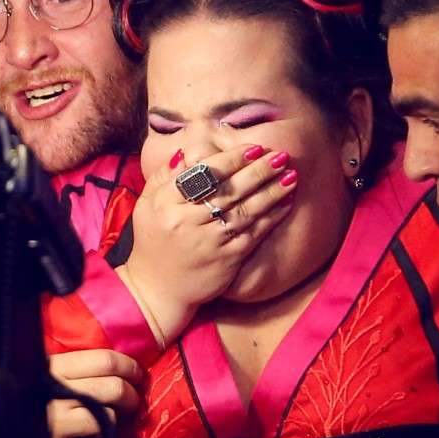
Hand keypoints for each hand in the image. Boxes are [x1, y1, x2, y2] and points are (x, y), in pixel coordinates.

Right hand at [47, 349, 141, 437]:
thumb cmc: (19, 398)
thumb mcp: (39, 373)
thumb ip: (69, 368)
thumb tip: (113, 363)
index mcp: (53, 368)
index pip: (104, 359)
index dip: (128, 366)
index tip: (137, 374)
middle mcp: (54, 394)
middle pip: (113, 388)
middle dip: (130, 396)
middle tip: (131, 402)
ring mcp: (54, 425)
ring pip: (107, 419)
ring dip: (110, 424)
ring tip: (101, 425)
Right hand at [121, 144, 297, 344]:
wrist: (156, 290)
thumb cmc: (153, 241)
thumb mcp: (147, 205)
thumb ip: (164, 176)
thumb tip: (187, 152)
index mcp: (165, 204)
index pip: (202, 175)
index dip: (230, 159)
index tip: (252, 147)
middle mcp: (186, 221)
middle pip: (227, 190)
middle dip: (257, 171)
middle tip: (279, 156)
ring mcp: (208, 242)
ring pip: (244, 211)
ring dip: (271, 192)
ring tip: (291, 175)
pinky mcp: (225, 261)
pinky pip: (252, 235)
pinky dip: (271, 218)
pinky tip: (285, 203)